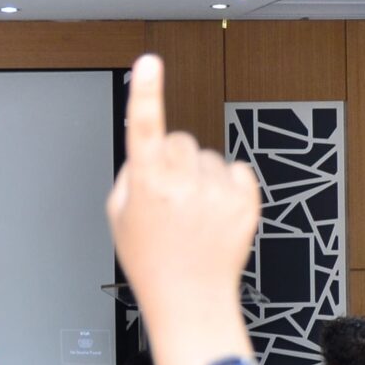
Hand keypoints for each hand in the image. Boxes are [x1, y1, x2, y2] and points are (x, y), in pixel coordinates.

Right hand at [107, 55, 258, 329]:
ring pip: (208, 157)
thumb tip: (145, 148)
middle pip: (180, 140)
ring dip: (200, 175)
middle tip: (170, 197)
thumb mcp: (119, 218)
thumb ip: (129, 174)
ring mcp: (218, 194)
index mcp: (149, 187)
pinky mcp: (246, 202)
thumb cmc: (153, 262)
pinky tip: (215, 213)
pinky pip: (237, 170)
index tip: (149, 64)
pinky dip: (227, 185)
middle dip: (172, 159)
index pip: (145, 129)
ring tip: (193, 214)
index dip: (146, 93)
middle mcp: (184, 186)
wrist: (192, 300)